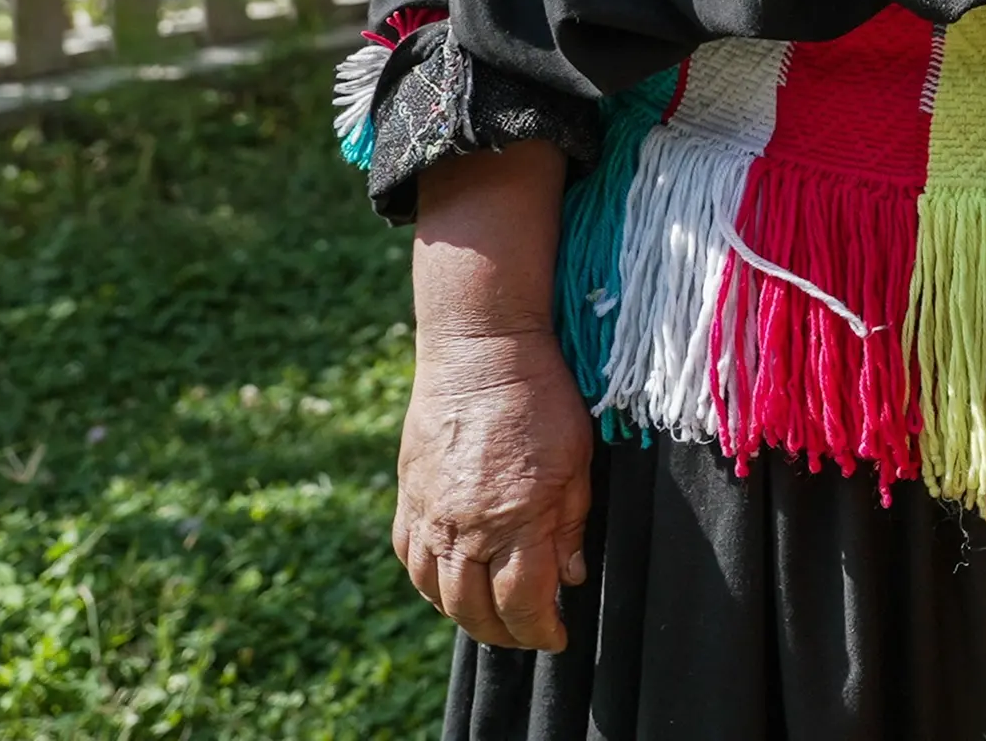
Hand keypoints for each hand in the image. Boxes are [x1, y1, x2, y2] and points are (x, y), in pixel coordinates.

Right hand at [393, 322, 590, 649]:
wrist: (479, 348)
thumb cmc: (540, 397)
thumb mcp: (577, 461)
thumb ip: (570, 524)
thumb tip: (570, 578)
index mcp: (514, 521)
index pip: (522, 605)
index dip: (541, 631)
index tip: (558, 637)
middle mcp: (464, 528)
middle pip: (474, 611)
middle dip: (505, 634)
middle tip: (528, 634)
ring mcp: (429, 515)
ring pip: (437, 592)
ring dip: (465, 615)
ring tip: (491, 618)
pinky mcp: (408, 497)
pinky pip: (410, 559)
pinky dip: (430, 583)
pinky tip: (449, 584)